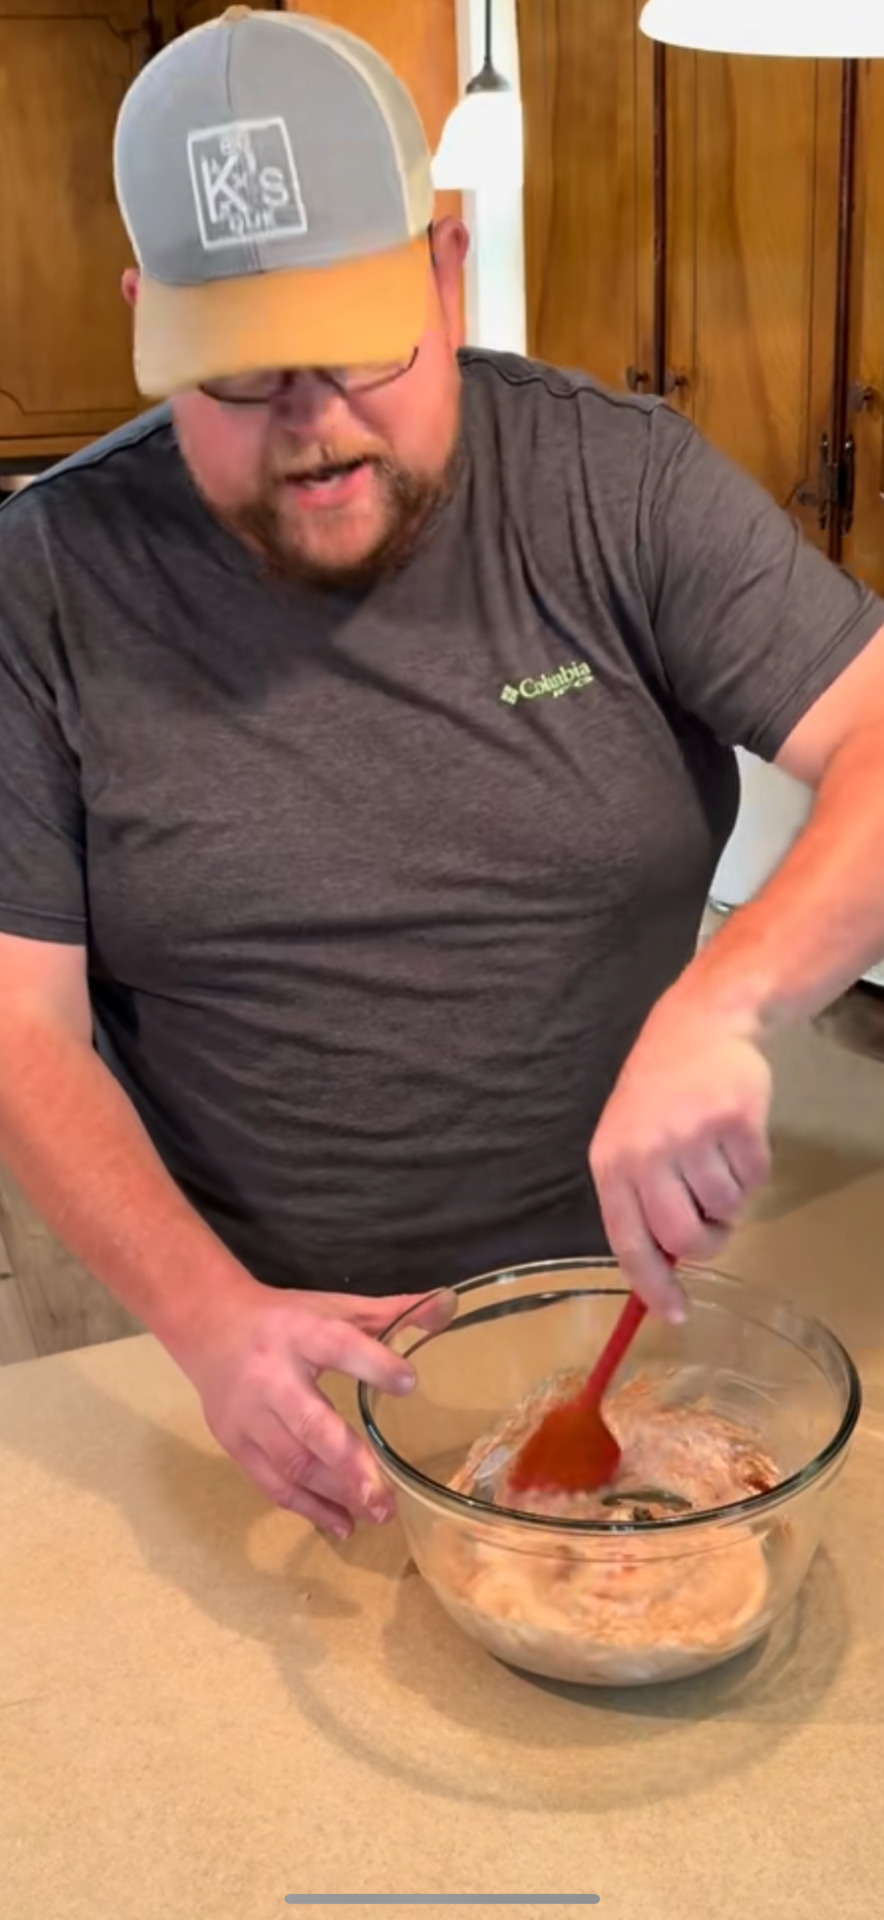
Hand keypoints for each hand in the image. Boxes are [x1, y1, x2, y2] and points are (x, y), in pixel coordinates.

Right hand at [177, 1283, 454, 1538]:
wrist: (208, 1326)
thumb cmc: (282, 1320)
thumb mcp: (331, 1307)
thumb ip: (388, 1313)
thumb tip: (448, 1305)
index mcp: (298, 1333)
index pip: (338, 1346)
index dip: (373, 1364)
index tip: (409, 1384)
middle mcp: (268, 1375)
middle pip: (309, 1424)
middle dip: (349, 1464)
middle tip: (386, 1497)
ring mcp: (247, 1414)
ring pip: (291, 1461)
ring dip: (335, 1493)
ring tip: (375, 1513)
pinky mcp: (234, 1442)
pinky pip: (271, 1482)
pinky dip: (307, 1508)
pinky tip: (342, 1524)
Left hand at [588, 994, 771, 1316]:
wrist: (697, 1027)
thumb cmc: (657, 1093)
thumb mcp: (627, 1142)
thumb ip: (639, 1198)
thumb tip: (663, 1269)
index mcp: (611, 1165)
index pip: (629, 1243)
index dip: (653, 1287)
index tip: (676, 1316)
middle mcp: (647, 1153)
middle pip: (685, 1238)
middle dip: (708, 1243)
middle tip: (715, 1225)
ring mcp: (692, 1135)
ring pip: (726, 1208)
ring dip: (731, 1197)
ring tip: (718, 1158)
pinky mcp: (735, 1120)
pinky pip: (756, 1177)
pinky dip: (754, 1169)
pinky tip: (736, 1137)